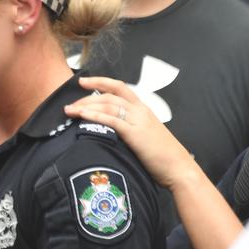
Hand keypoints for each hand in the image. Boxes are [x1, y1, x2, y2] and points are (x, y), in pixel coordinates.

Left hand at [64, 76, 198, 190]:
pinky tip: (82, 116)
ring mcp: (137, 120)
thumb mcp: (146, 136)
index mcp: (143, 109)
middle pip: (110, 94)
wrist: (178, 167)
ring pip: (108, 105)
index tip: (84, 82)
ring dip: (86, 106)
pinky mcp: (134, 133)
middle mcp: (140, 110)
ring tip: (70, 110)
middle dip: (87, 96)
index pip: (120, 87)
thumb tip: (112, 131)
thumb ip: (131, 129)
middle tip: (71, 103)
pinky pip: (111, 119)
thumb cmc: (163, 156)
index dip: (101, 82)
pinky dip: (95, 116)